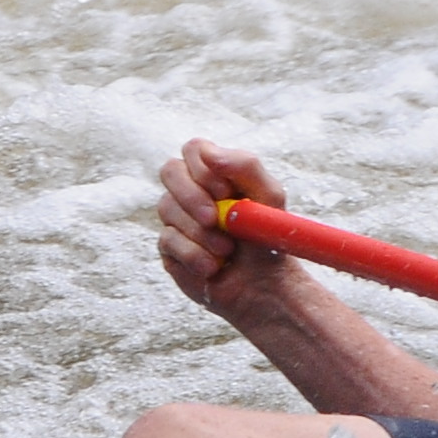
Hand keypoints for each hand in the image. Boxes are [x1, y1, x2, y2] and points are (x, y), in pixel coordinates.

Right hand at [155, 141, 293, 318]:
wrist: (264, 287)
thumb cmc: (268, 238)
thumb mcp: (269, 197)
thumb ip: (245, 166)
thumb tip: (207, 154)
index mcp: (216, 174)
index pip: (193, 149)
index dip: (202, 167)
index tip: (225, 191)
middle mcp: (191, 191)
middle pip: (170, 171)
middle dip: (192, 196)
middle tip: (215, 219)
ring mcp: (176, 218)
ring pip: (167, 207)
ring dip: (201, 233)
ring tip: (226, 251)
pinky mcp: (168, 246)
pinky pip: (168, 240)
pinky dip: (195, 255)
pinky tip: (213, 267)